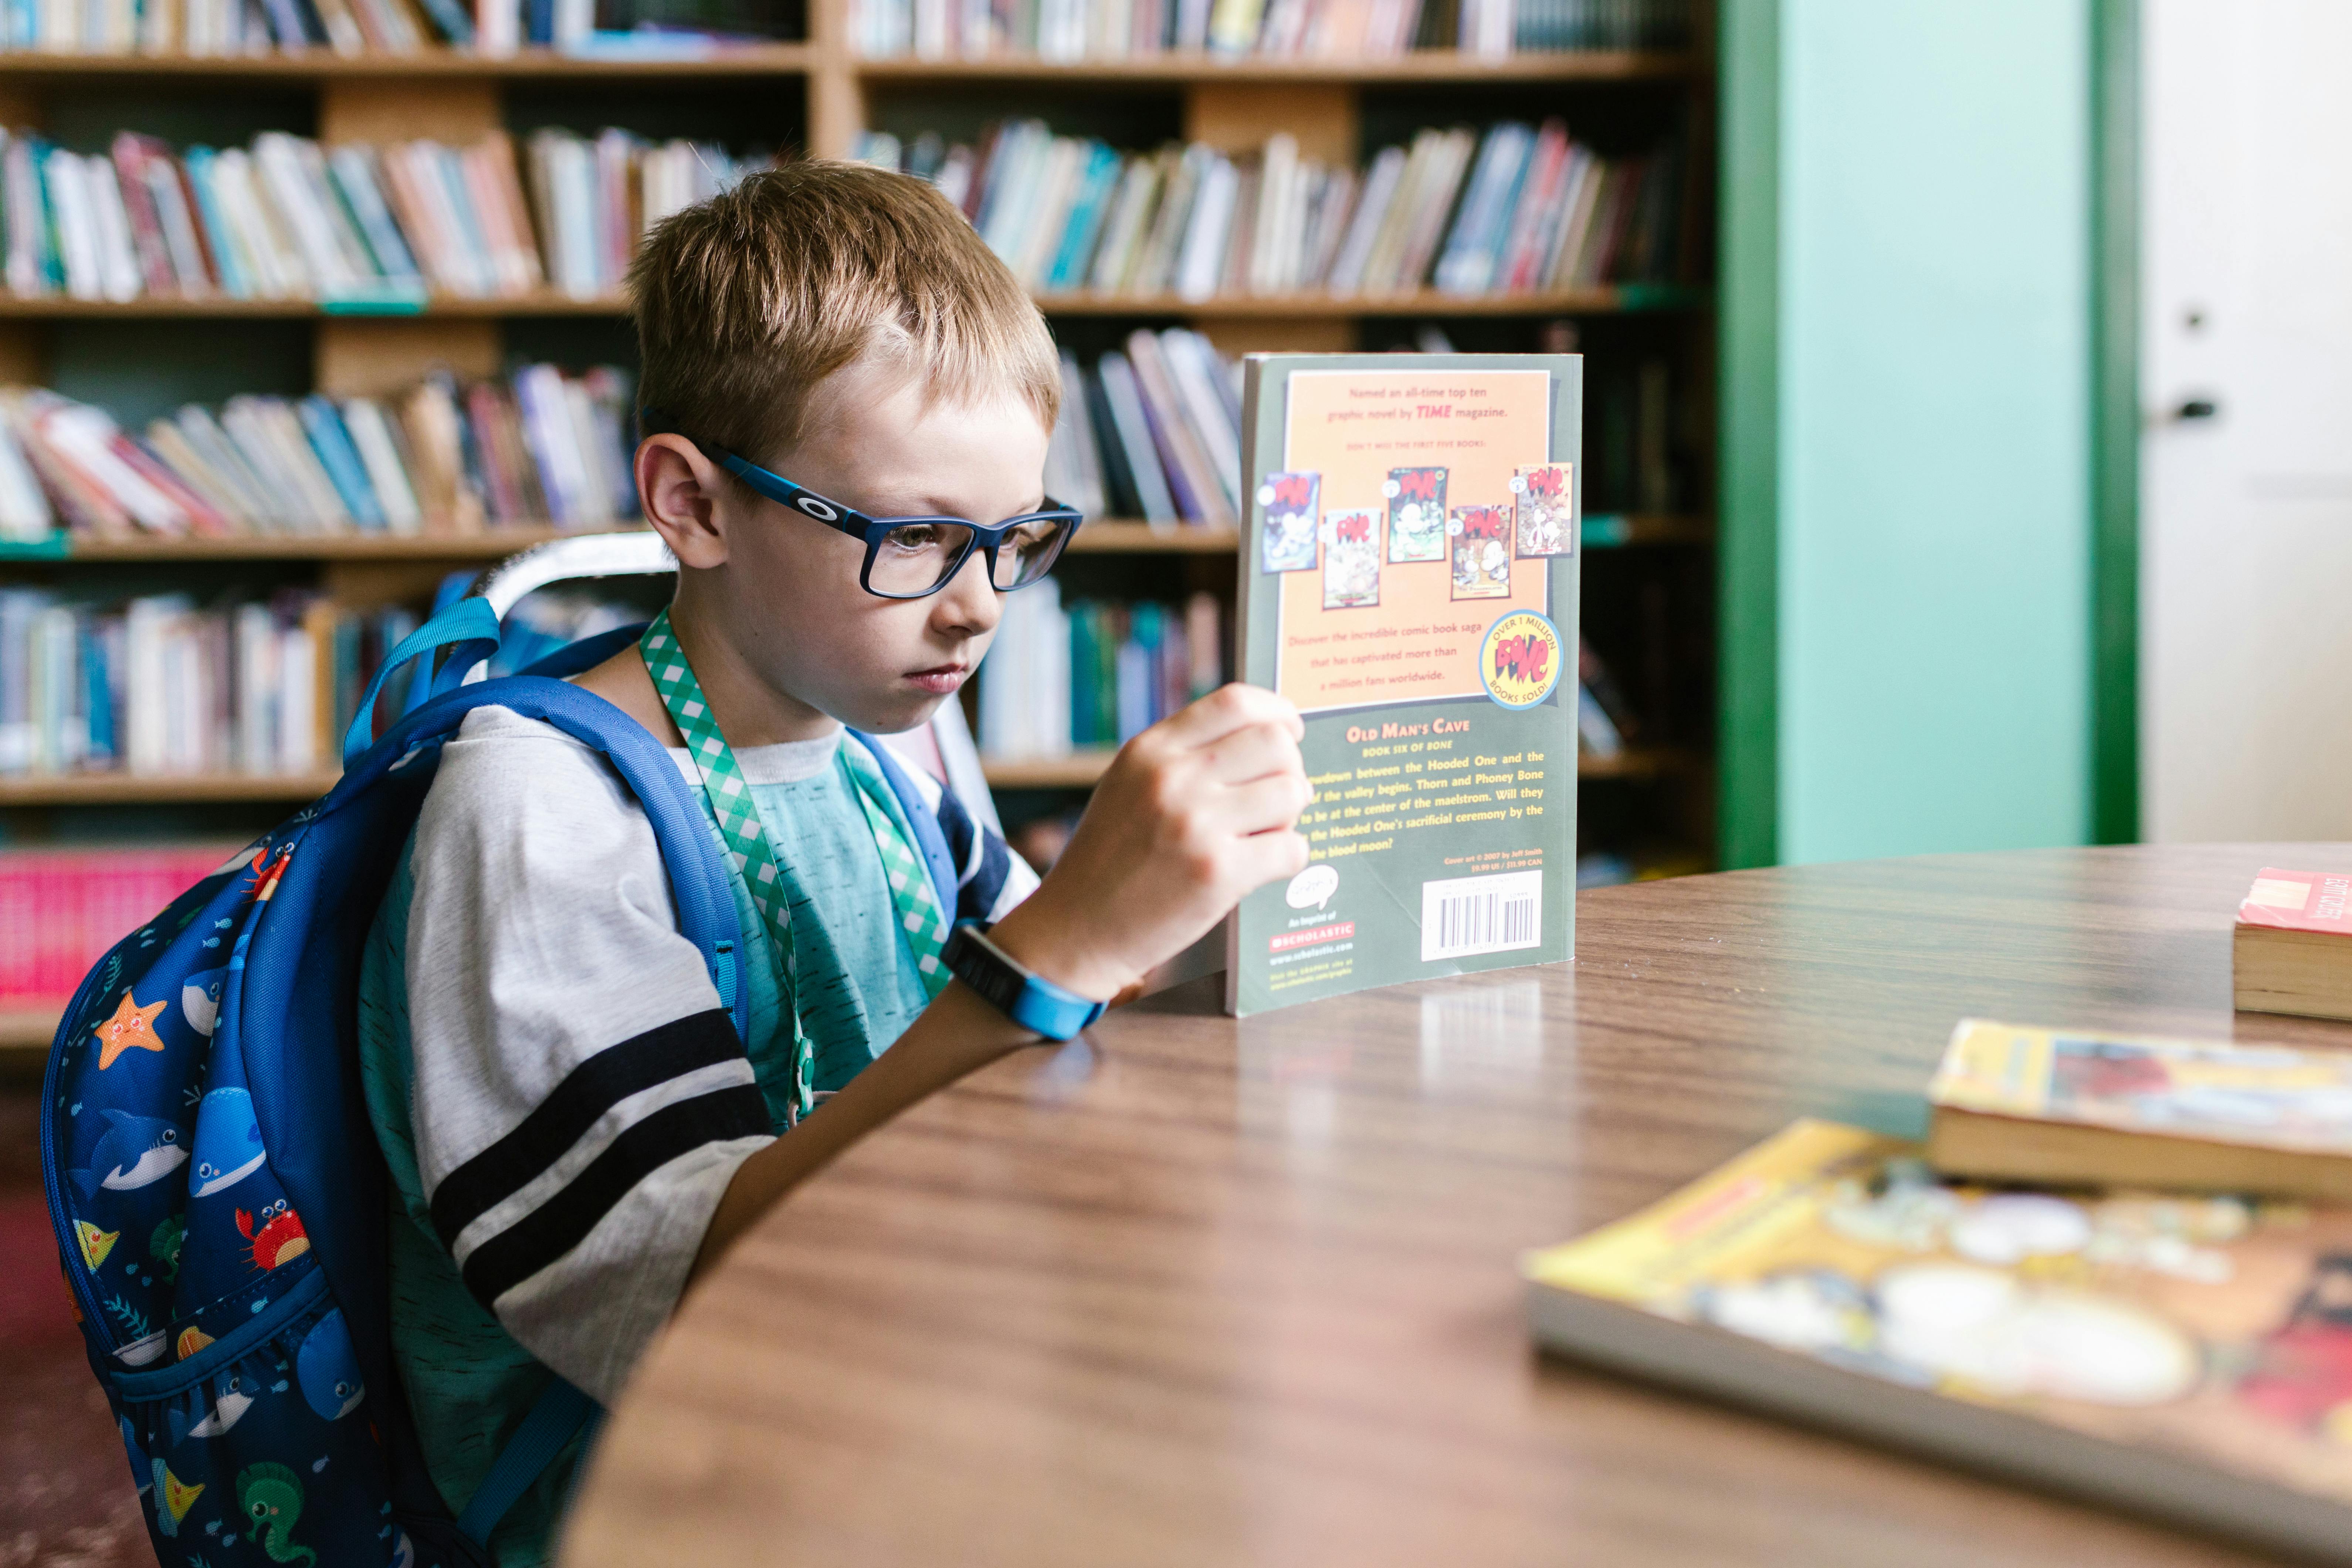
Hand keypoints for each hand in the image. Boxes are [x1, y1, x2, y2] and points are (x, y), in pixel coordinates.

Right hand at [988, 683, 1311, 1001]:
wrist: (1077, 929)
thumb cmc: (1111, 858)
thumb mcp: (1129, 784)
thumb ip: (1183, 755)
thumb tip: (1262, 734)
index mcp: (1150, 750)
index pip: (1235, 702)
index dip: (1277, 711)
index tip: (1291, 729)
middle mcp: (1173, 778)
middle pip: (1275, 743)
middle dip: (1289, 769)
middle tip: (1276, 797)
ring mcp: (1196, 824)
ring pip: (1292, 793)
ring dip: (1290, 816)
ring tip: (1264, 834)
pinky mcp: (1217, 873)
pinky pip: (1291, 848)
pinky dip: (1289, 858)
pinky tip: (1262, 867)